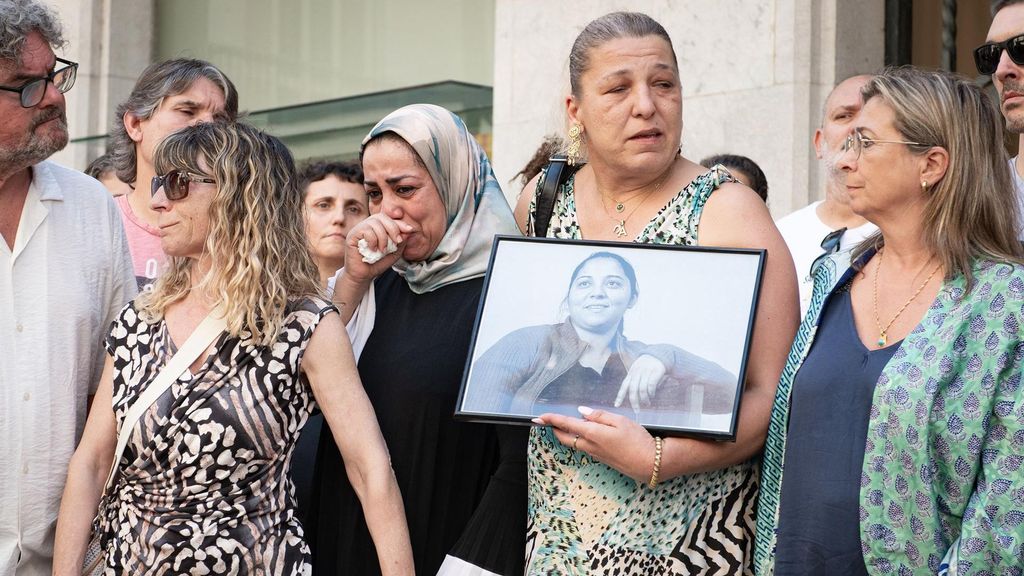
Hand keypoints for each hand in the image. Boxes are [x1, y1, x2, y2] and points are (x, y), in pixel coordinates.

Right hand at [344, 214, 411, 283]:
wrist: (364, 276)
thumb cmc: (378, 263)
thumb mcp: (394, 253)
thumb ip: (401, 242)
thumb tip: (408, 231)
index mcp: (377, 227)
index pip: (388, 219)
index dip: (399, 223)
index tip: (409, 230)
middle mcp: (367, 225)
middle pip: (381, 217)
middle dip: (393, 228)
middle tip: (397, 241)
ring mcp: (359, 229)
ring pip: (374, 223)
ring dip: (383, 237)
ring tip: (383, 250)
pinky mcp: (352, 235)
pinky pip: (366, 230)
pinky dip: (373, 241)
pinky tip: (373, 250)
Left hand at [533, 406, 655, 482]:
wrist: (650, 464)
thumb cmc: (637, 440)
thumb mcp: (620, 421)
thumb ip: (599, 416)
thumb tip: (582, 412)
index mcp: (593, 434)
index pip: (566, 425)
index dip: (551, 420)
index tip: (539, 418)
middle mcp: (590, 446)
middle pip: (565, 438)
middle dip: (554, 429)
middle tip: (547, 421)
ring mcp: (596, 454)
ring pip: (574, 443)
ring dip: (567, 434)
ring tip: (565, 423)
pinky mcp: (602, 459)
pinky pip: (585, 447)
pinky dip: (579, 439)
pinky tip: (586, 432)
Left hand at [615, 354, 665, 408]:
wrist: (658, 354)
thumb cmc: (647, 366)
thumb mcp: (637, 372)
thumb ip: (634, 382)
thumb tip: (634, 398)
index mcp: (631, 373)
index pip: (624, 386)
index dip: (620, 396)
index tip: (616, 405)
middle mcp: (637, 372)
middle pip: (633, 389)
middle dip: (634, 402)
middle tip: (637, 411)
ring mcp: (646, 371)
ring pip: (642, 389)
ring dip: (644, 399)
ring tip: (647, 403)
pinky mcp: (655, 371)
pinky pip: (651, 385)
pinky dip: (651, 392)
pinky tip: (652, 395)